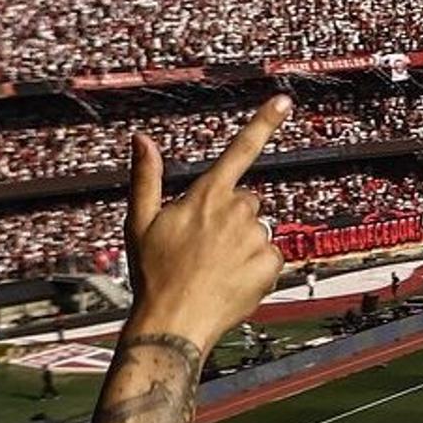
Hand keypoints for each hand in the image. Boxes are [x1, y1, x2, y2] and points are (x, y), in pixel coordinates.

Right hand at [124, 98, 288, 350]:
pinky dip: (256, 269)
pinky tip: (231, 282)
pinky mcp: (271, 264)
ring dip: (242, 245)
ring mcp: (255, 238)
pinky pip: (270, 257)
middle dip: (231, 217)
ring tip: (213, 268)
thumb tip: (142, 139)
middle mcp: (236, 212)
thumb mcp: (139, 223)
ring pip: (258, 231)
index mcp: (206, 196)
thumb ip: (146, 178)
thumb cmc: (153, 274)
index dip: (263, 123)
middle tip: (204, 245)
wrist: (172, 323)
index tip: (283, 100)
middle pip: (247, 201)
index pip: (240, 150)